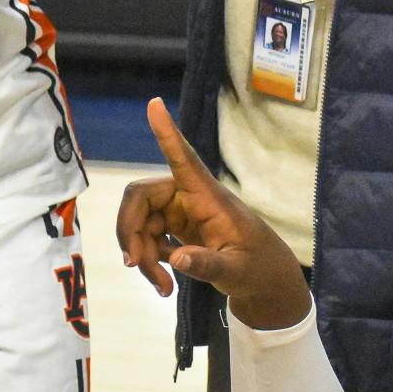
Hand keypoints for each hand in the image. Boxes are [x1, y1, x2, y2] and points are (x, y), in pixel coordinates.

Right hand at [115, 99, 309, 329]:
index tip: (155, 103)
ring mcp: (179, 213)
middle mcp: (189, 198)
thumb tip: (178, 258)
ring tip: (162, 287)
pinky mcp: (174, 229)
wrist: (262, 282)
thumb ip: (208, 265)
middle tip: (133, 264)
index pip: (184, 160)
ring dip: (142, 256)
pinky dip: (149, 263)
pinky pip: (147, 240)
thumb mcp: (237, 272)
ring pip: (140, 224)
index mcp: (209, 197)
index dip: (167, 134)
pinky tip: (165, 285)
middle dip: (130, 230)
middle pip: (140, 197)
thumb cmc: (257, 268)